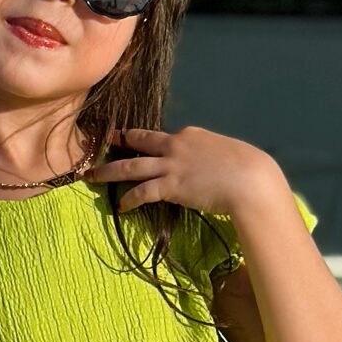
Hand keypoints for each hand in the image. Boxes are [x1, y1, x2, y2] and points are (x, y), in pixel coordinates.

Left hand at [84, 122, 281, 220]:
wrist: (250, 180)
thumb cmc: (248, 168)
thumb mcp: (226, 153)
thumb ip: (209, 156)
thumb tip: (208, 165)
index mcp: (190, 135)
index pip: (163, 137)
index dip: (148, 141)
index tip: (136, 142)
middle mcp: (176, 145)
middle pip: (139, 141)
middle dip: (117, 142)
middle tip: (102, 143)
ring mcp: (171, 165)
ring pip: (131, 166)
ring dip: (109, 171)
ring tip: (91, 177)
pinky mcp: (171, 186)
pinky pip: (143, 192)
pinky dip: (129, 199)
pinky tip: (121, 206)